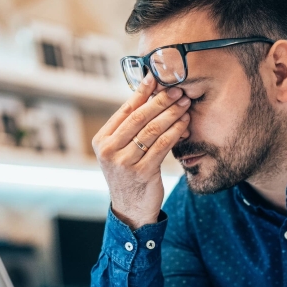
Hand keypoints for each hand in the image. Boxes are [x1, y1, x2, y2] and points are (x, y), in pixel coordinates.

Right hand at [92, 74, 190, 229]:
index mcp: (102, 140)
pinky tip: (185, 124)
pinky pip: (162, 145)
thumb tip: (150, 95)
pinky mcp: (142, 172)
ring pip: (152, 130)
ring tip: (185, 104)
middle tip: (177, 89)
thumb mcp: (122, 151)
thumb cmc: (130, 175)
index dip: (142, 92)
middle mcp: (109, 150)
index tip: (156, 77)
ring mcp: (124, 162)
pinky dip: (175, 132)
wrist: (131, 209)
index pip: (125, 110)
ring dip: (171, 114)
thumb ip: (130, 128)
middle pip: (139, 117)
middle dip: (161, 100)